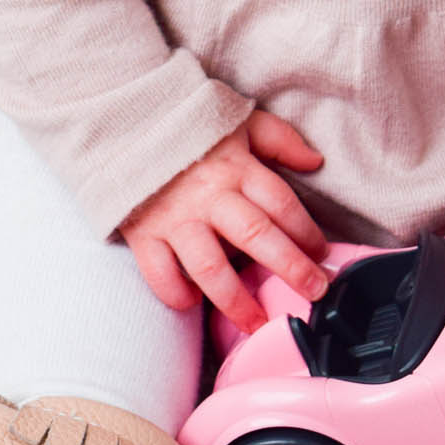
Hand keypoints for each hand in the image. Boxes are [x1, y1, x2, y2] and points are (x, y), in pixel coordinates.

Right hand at [120, 109, 328, 331]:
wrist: (122, 123)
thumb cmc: (187, 127)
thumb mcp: (239, 121)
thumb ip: (279, 140)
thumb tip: (315, 161)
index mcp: (236, 166)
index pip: (281, 203)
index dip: (307, 232)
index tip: (322, 254)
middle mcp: (208, 195)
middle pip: (256, 236)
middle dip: (290, 269)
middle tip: (314, 292)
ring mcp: (174, 217)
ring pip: (210, 267)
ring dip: (237, 301)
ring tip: (257, 323)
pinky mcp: (143, 232)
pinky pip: (159, 273)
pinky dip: (176, 293)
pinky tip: (193, 303)